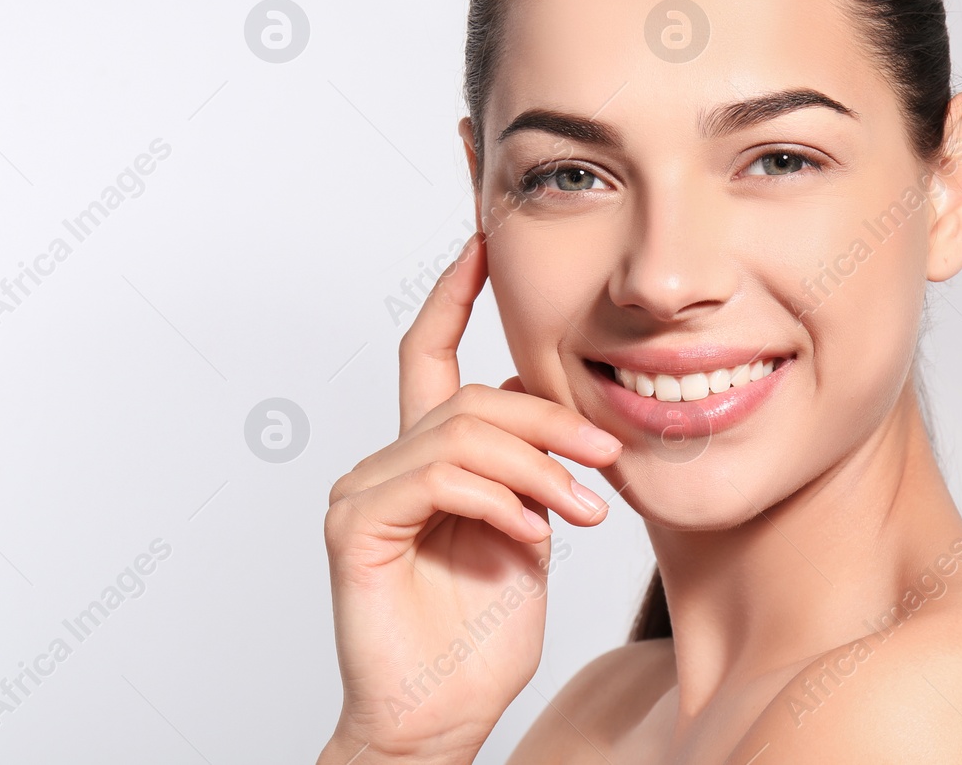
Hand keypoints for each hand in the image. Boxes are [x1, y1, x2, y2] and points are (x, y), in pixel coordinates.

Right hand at [320, 231, 621, 762]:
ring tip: (580, 512)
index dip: (454, 296)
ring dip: (537, 467)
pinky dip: (499, 499)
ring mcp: (363, 493)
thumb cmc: (480, 637)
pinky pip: (439, 476)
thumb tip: (549, 406)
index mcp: (424, 459)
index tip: (482, 245)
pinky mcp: (354, 527)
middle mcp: (386, 465)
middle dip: (550, 420)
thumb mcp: (527, 531)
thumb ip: (528, 469)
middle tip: (607, 458)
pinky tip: (532, 538)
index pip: (431, 354)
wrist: (442, 717)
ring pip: (461, 432)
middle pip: (469, 396)